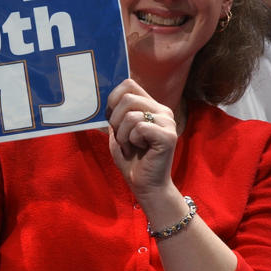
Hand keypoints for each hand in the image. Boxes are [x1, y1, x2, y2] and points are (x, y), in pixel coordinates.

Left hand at [106, 79, 179, 198]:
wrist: (146, 186)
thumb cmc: (132, 159)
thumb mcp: (118, 131)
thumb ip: (115, 113)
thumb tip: (103, 97)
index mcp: (152, 106)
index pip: (129, 84)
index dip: (113, 98)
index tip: (111, 118)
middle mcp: (163, 111)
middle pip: (127, 97)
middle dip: (115, 119)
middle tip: (122, 137)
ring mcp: (168, 122)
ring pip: (131, 114)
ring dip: (122, 134)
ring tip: (130, 145)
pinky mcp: (168, 136)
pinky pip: (139, 127)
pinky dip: (131, 140)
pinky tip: (139, 149)